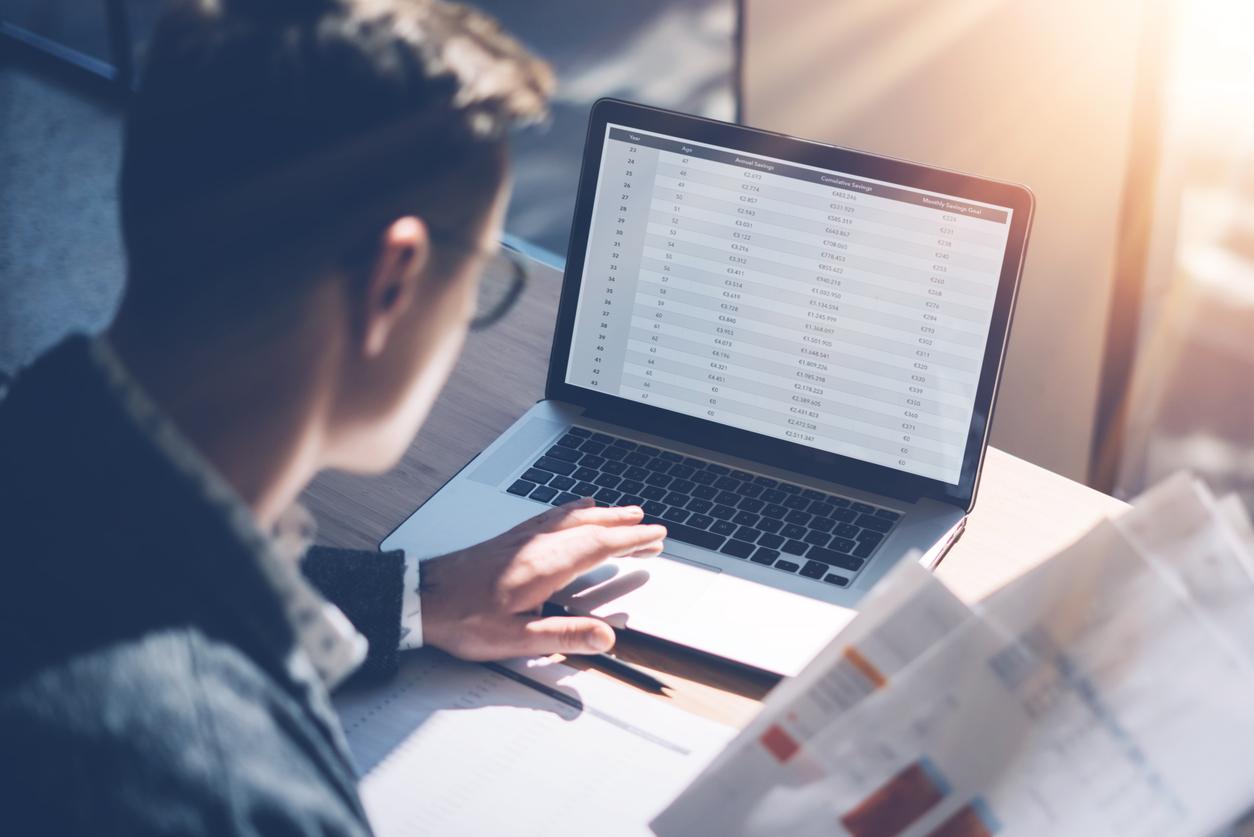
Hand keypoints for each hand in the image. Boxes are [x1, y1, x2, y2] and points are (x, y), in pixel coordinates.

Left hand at [419, 498, 665, 659]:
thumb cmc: (462, 618)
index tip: (655, 536)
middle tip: (649, 526)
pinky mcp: (509, 539)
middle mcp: (537, 545)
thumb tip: (604, 637)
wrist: (420, 597)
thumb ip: (562, 636)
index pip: (600, 545)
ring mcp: (523, 538)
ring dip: (602, 514)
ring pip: (571, 518)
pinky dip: (572, 510)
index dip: (632, 540)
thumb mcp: (515, 639)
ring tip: (623, 512)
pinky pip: (550, 516)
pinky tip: (574, 508)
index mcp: (545, 566)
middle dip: (623, 524)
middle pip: (590, 526)